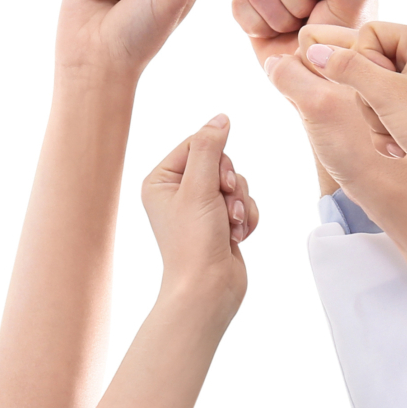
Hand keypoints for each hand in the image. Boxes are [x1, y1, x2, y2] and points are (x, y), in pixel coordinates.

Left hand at [142, 116, 256, 315]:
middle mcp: (177, 192)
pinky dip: (246, 219)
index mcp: (160, 180)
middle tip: (224, 208)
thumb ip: (209, 148)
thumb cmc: (193, 242)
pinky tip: (237, 238)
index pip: (198, 143)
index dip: (217, 160)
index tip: (219, 182)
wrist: (207, 289)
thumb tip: (220, 118)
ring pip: (236, 184)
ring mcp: (199, 208)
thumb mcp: (199, 187)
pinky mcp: (219, 223)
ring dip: (240, 205)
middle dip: (231, 186)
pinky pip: (245, 204)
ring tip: (230, 228)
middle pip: (220, 162)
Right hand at [263, 45, 406, 219]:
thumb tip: (314, 50)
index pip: (369, 33)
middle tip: (386, 116)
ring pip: (371, 89)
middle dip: (368, 97)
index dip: (362, 63)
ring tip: (393, 135)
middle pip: (367, 62)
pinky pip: (384, 108)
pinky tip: (397, 146)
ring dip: (373, 118)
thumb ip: (347, 69)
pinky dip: (383, 129)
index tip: (381, 91)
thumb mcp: (384, 95)